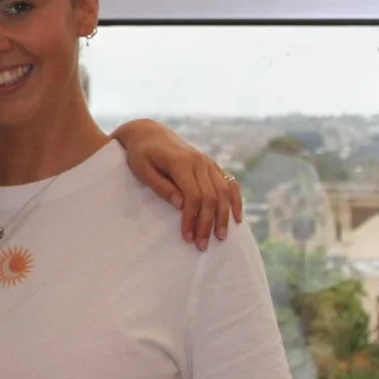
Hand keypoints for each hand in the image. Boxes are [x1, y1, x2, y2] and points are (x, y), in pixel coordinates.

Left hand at [111, 119, 242, 248]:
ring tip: (221, 237)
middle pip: (211, 197)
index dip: (192, 218)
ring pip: (224, 192)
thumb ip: (161, 187)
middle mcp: (199, 161)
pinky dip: (236, 200)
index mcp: (181, 162)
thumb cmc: (141, 154)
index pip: (193, 196)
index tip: (188, 237)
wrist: (149, 133)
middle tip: (202, 245)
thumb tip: (180, 205)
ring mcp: (208, 162)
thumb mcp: (142, 170)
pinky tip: (237, 217)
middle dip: (208, 223)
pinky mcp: (212, 164)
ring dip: (223, 216)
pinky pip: (230, 183)